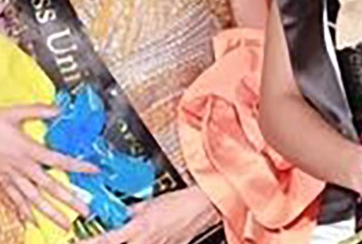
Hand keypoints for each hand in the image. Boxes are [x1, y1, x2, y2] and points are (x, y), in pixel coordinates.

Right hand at [0, 103, 97, 228]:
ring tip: (64, 224)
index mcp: (28, 150)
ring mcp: (10, 178)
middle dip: (69, 201)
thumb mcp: (14, 113)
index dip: (78, 166)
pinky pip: (13, 200)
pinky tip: (31, 221)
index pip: (59, 161)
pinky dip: (22, 212)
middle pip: (49, 187)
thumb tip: (59, 109)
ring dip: (50, 213)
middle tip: (85, 211)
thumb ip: (38, 111)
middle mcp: (21, 168)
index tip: (95, 171)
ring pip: (33, 199)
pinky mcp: (0, 182)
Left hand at [81, 186, 218, 243]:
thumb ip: (131, 211)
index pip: (105, 240)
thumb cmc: (181, 201)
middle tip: (95, 240)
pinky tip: (145, 239)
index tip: (76, 241)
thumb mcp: (150, 202)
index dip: (88, 242)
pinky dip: (144, 242)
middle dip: (105, 243)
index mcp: (138, 228)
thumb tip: (120, 215)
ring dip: (125, 242)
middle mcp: (144, 243)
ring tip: (130, 236)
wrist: (205, 205)